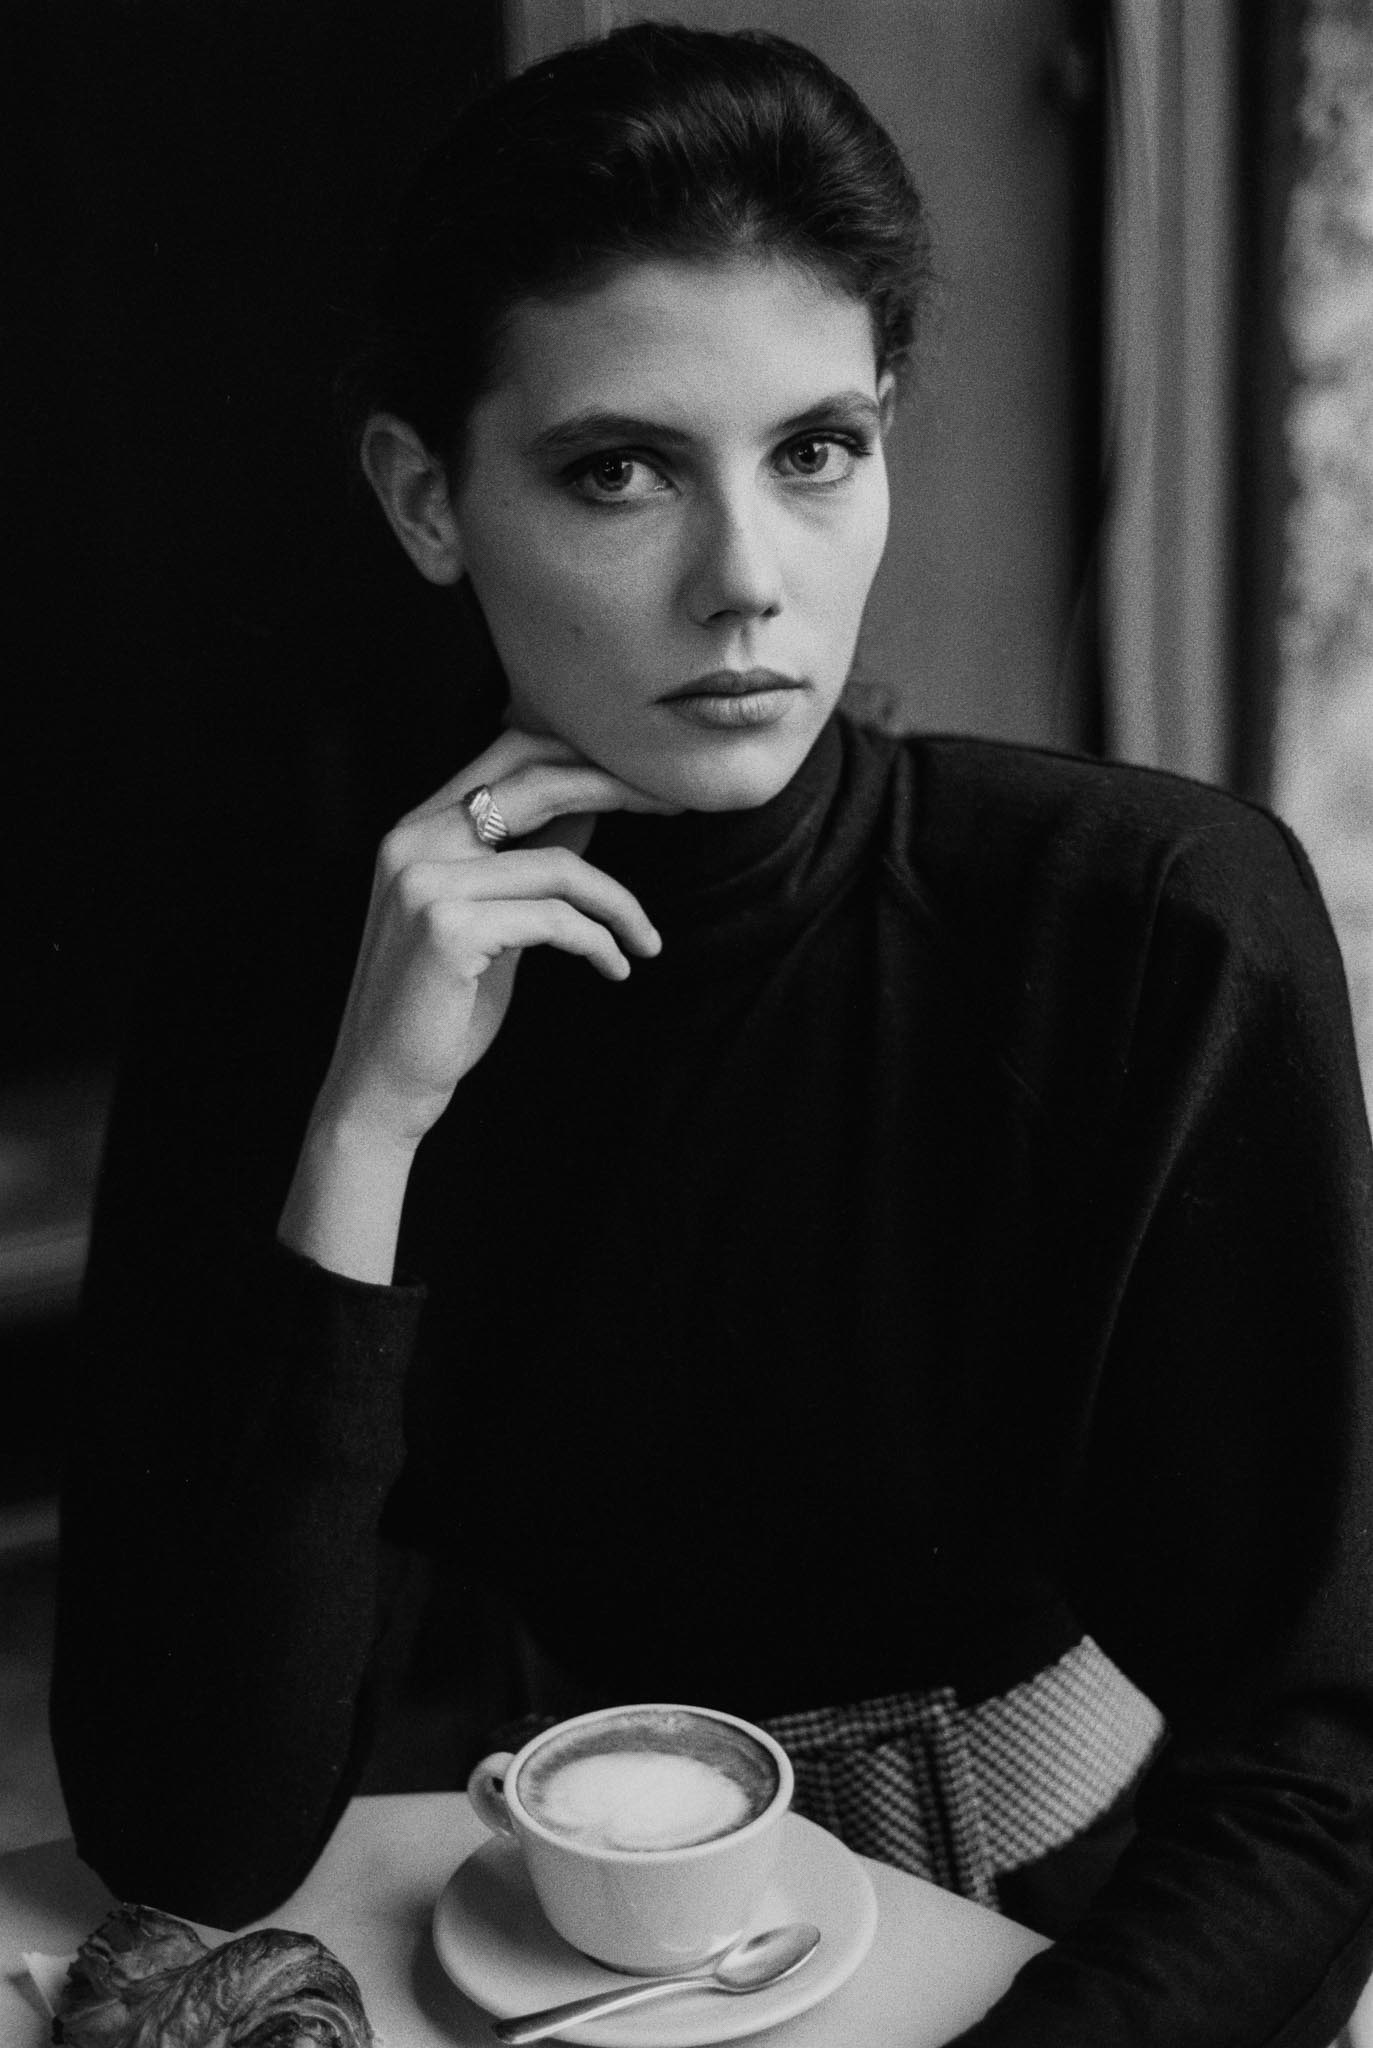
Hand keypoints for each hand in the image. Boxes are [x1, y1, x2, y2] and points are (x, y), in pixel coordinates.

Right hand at [308, 725, 670, 1157]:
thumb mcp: (492, 918)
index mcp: (417, 828)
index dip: (586, 756)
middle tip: (677, 808)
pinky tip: (616, 969)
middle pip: (538, 780)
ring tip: (647, 940)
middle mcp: (413, 842)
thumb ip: (529, 860)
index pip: (511, 752)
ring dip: (621, 904)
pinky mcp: (448, 929)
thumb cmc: (442, 1005)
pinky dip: (599, 943)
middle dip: (617, 787)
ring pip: (560, 866)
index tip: (648, 779)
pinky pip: (556, 920)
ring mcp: (426, 883)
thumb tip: (592, 805)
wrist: (381, 1085)